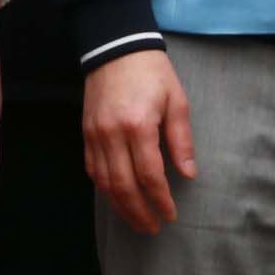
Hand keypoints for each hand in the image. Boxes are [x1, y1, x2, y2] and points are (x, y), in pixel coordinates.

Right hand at [84, 48, 195, 234]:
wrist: (115, 46)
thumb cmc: (152, 72)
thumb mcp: (176, 101)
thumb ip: (181, 140)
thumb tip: (188, 174)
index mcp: (138, 126)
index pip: (149, 175)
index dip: (160, 200)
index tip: (171, 215)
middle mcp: (112, 134)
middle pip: (124, 185)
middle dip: (139, 212)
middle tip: (153, 228)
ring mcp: (95, 134)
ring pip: (104, 182)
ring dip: (120, 206)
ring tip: (136, 221)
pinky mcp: (85, 131)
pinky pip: (92, 168)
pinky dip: (104, 188)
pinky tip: (116, 197)